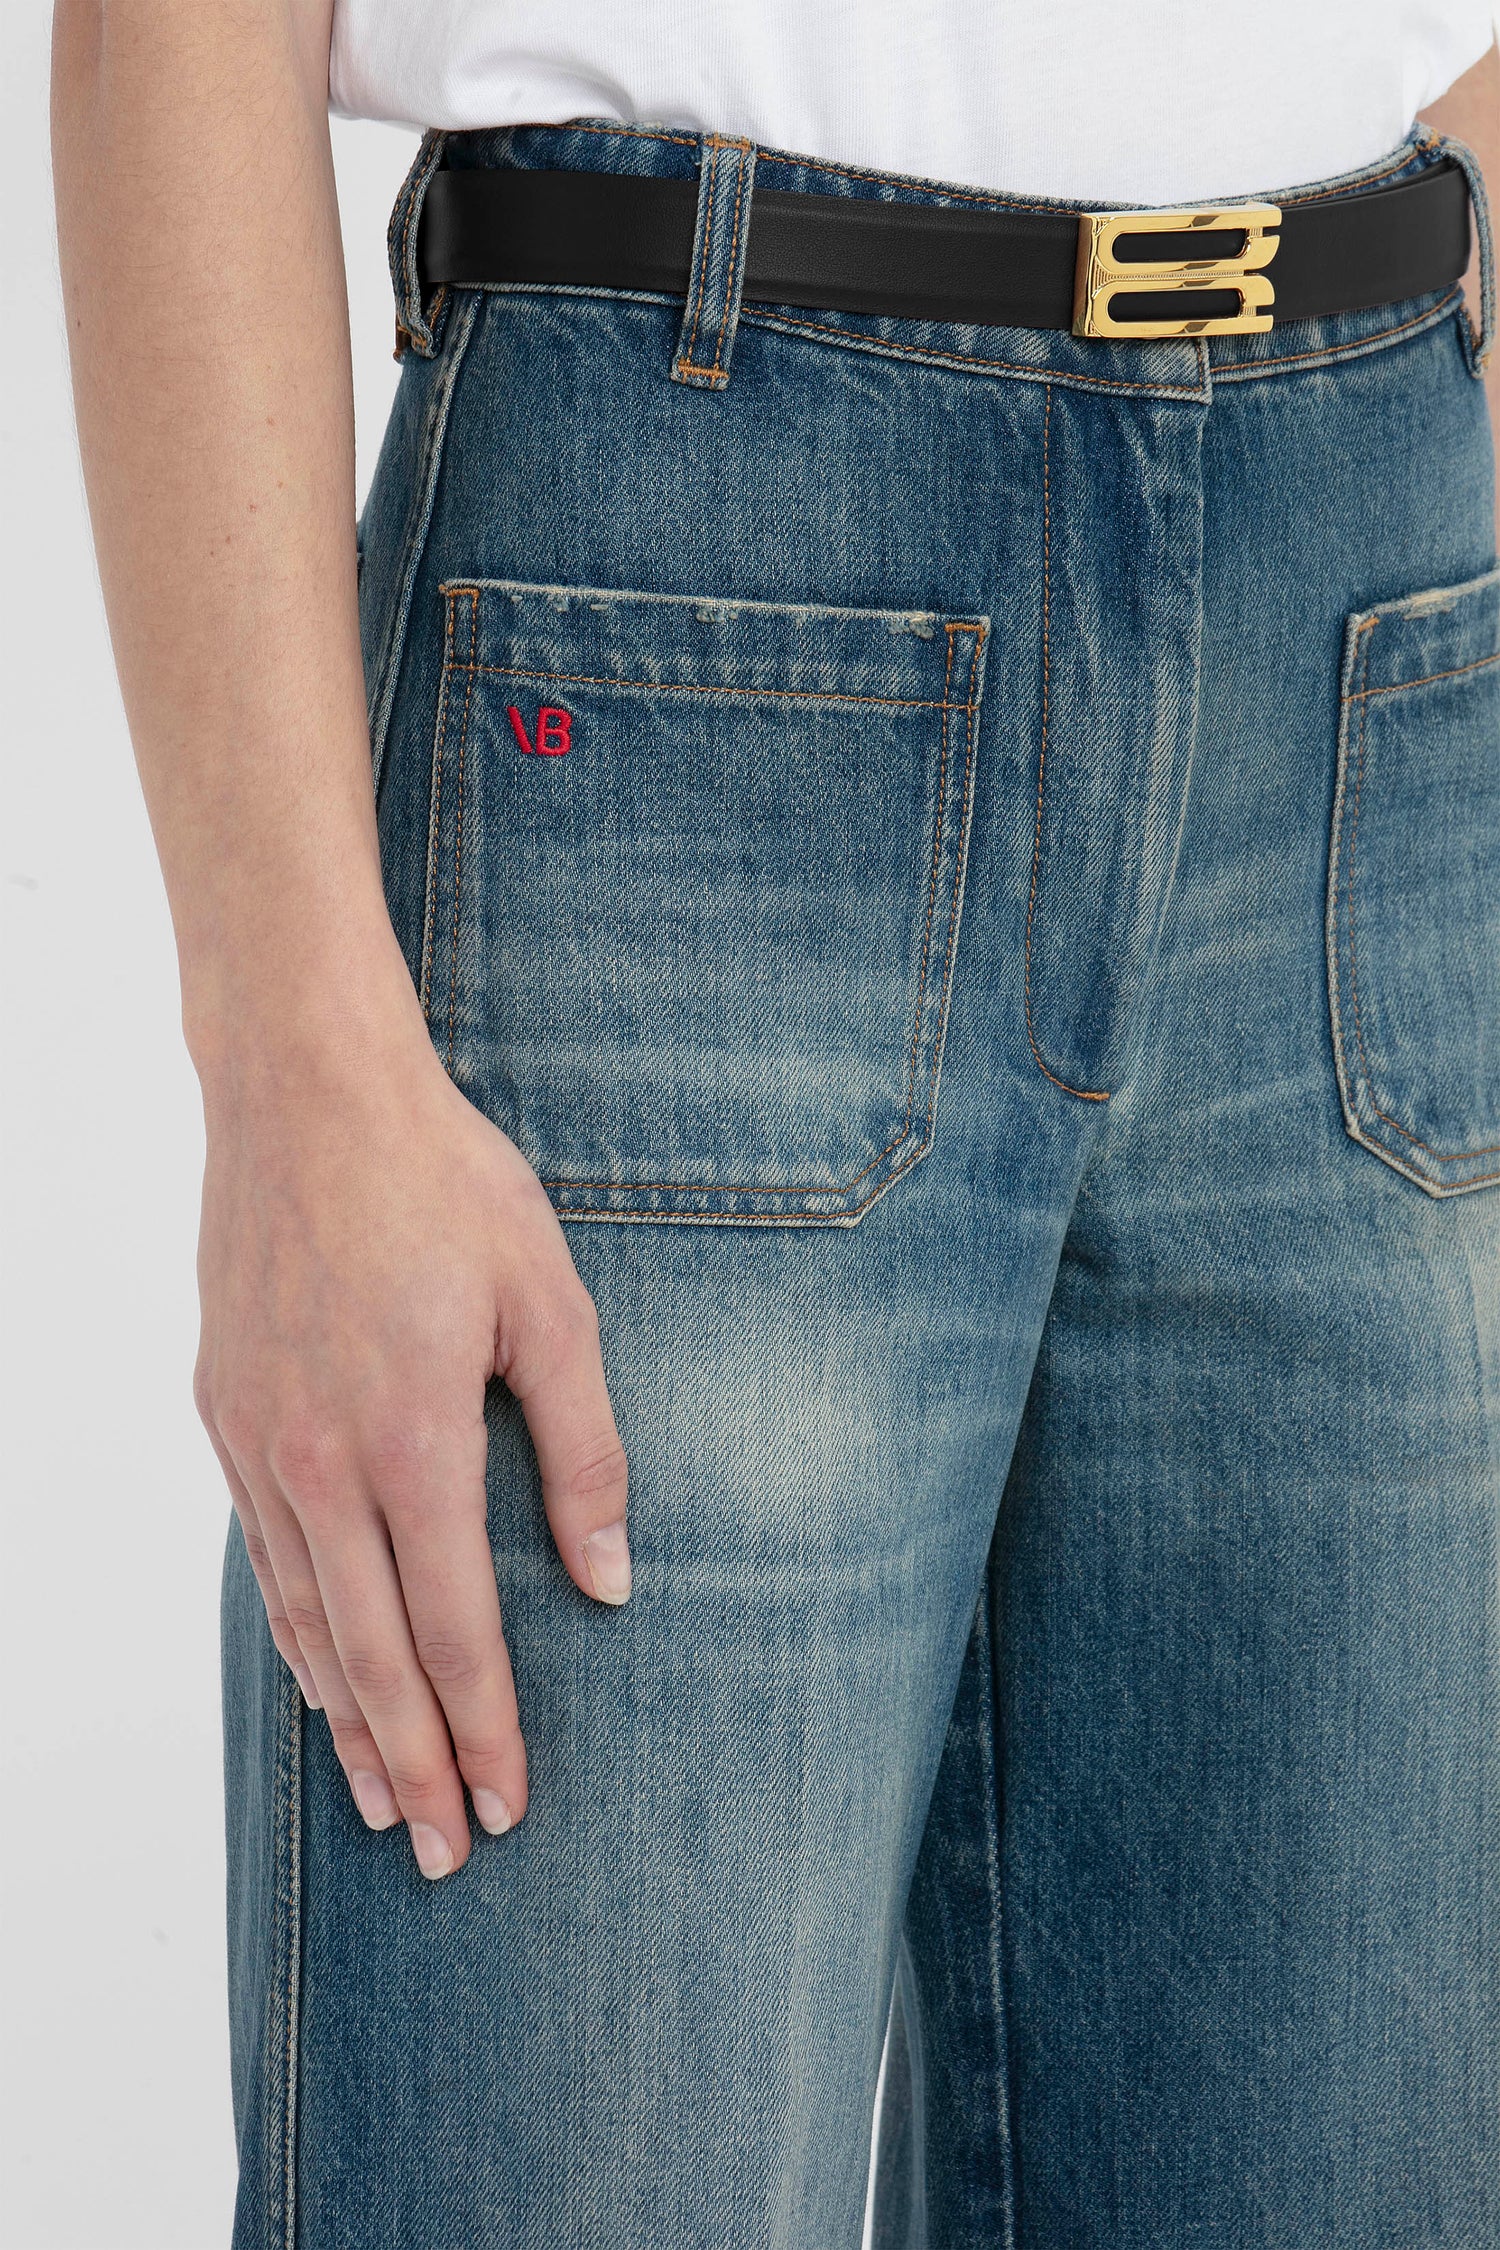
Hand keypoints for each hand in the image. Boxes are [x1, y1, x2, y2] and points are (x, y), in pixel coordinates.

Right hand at [194, 1001, 628, 1879]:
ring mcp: (260, 1444)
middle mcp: (322, 1462)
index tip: (509, 1802)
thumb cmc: (447, 1188)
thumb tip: (610, 1581)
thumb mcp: (550, 1308)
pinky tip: (319, 1672)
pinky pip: (262, 1559)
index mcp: (414, 1441)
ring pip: (306, 1622)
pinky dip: (295, 1635)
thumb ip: (585, 1454)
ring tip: (382, 1799)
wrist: (308, 1097)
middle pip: (374, 1655)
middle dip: (417, 1762)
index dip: (486, 1728)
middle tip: (449, 1851)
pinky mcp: (227, 1416)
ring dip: (349, 1720)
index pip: (456, 1630)